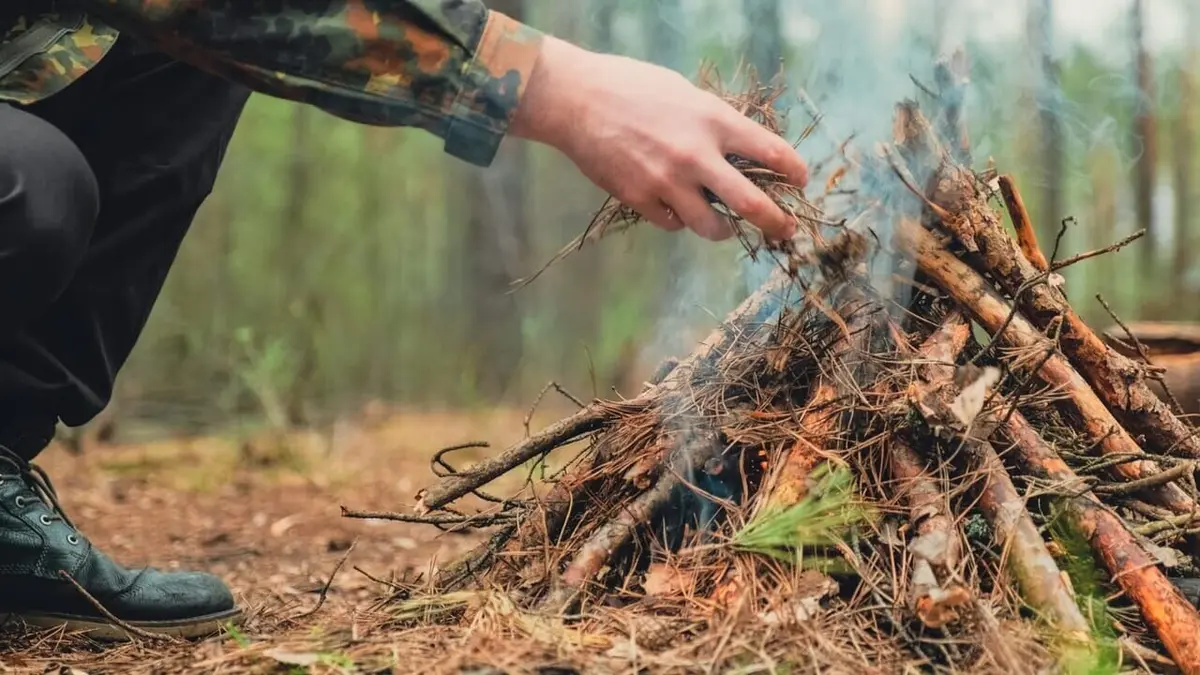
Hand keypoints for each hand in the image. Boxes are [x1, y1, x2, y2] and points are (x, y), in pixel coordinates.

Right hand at [509, 37, 807, 242]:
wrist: (578, 100)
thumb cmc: (632, 87)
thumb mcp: (685, 93)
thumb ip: (714, 122)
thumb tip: (741, 149)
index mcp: (714, 120)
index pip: (771, 152)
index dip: (794, 170)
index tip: (801, 181)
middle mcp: (696, 155)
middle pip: (752, 204)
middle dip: (776, 223)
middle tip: (785, 230)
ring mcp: (668, 182)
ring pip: (712, 227)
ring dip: (723, 230)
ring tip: (723, 227)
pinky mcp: (640, 199)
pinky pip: (673, 224)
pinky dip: (678, 220)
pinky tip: (673, 207)